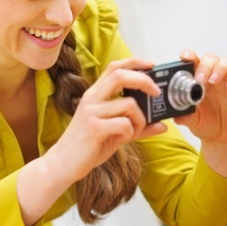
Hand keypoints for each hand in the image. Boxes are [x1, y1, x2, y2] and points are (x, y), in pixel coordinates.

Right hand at [47, 57, 166, 180]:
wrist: (63, 164)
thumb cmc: (89, 146)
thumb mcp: (116, 133)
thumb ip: (137, 126)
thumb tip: (162, 125)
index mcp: (96, 94)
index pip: (114, 67)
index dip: (134, 62)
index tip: (151, 64)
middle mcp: (92, 98)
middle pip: (120, 75)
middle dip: (144, 80)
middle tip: (156, 92)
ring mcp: (92, 112)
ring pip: (129, 104)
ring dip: (140, 119)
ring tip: (135, 131)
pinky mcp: (94, 128)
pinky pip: (125, 124)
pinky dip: (131, 132)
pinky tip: (122, 139)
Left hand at [173, 50, 226, 144]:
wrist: (220, 137)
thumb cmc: (204, 123)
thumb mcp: (191, 120)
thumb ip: (183, 115)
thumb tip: (175, 113)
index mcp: (199, 78)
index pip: (194, 59)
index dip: (189, 55)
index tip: (185, 58)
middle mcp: (214, 76)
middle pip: (212, 58)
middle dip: (205, 65)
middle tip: (199, 79)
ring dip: (221, 67)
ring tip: (213, 80)